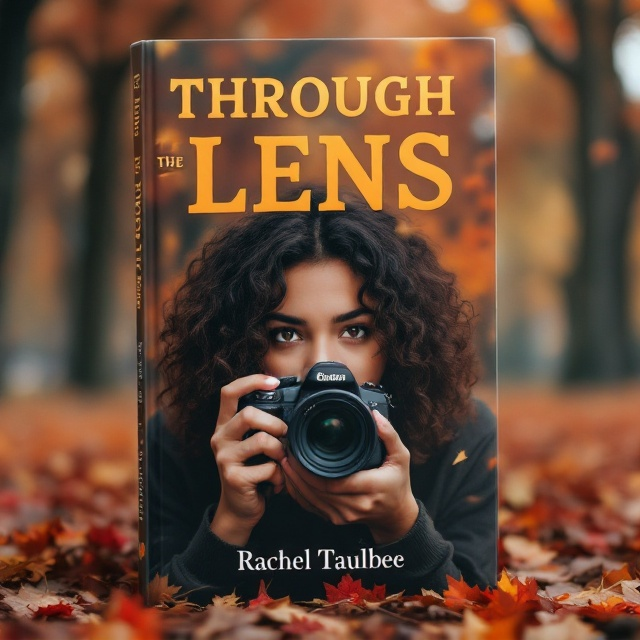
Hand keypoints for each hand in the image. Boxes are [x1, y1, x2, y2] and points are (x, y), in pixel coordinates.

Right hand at [209, 374, 286, 545]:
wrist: (239, 509)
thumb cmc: (252, 471)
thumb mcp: (252, 445)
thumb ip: (262, 426)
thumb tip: (292, 409)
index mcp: (225, 425)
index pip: (229, 392)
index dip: (251, 381)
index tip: (273, 382)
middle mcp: (220, 438)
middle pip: (249, 414)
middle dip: (275, 423)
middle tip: (284, 435)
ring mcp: (225, 458)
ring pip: (262, 440)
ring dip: (280, 451)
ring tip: (280, 461)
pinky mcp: (234, 477)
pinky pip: (269, 468)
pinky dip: (280, 476)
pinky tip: (275, 483)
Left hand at [281, 410, 418, 543]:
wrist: (396, 515)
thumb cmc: (398, 484)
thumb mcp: (401, 456)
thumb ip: (389, 435)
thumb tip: (374, 415)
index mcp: (371, 488)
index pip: (334, 482)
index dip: (311, 470)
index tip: (299, 453)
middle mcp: (356, 505)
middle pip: (318, 491)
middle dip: (298, 473)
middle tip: (287, 454)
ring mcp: (344, 515)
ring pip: (312, 501)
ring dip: (295, 483)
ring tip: (285, 464)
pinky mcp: (336, 519)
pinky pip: (312, 508)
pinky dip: (299, 495)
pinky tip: (291, 481)